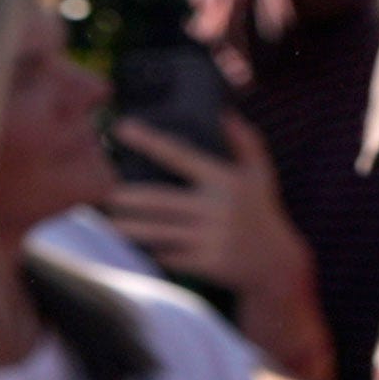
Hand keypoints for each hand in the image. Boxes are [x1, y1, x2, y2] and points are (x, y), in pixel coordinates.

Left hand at [101, 107, 332, 376]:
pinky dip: (149, 251)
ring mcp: (211, 238)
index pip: (180, 156)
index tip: (121, 128)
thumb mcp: (260, 176)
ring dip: (129, 227)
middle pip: (160, 200)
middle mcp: (217, 209)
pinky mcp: (206, 264)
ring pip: (158, 231)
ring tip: (106, 221)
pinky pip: (168, 256)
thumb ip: (246, 142)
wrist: (276, 266)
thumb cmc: (262, 214)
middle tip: (101, 191)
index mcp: (225, 181)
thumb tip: (225, 113)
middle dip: (128, 197)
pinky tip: (127, 246)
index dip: (149, 141)